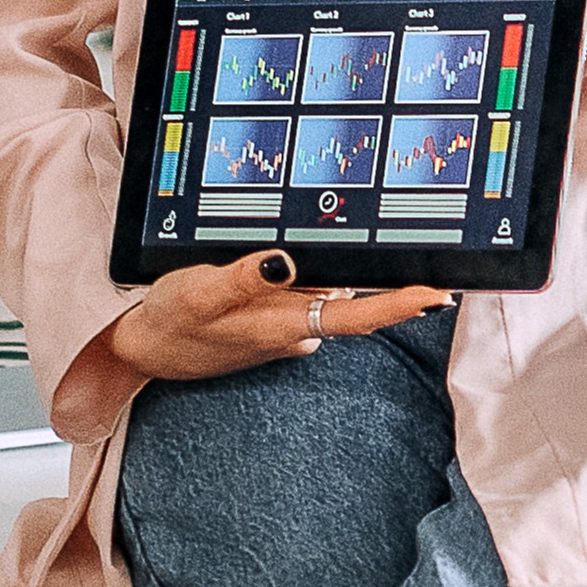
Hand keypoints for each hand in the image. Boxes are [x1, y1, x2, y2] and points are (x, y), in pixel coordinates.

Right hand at [105, 247, 454, 383]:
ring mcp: (287, 330)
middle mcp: (296, 331)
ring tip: (276, 247)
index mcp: (285, 325)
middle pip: (346, 294)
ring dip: (315, 268)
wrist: (147, 349)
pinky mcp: (275, 323)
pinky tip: (262, 265)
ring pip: (320, 290)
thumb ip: (245, 277)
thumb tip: (285, 260)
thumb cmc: (173, 320)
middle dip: (350, 266)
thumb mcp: (200, 291)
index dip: (400, 306)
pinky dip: (294, 277)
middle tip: (345, 237)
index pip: (357, 315)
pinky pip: (299, 294)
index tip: (439, 294)